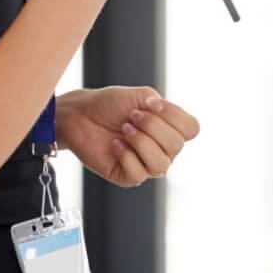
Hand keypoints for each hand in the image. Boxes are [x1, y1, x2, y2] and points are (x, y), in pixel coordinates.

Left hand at [56, 86, 199, 187]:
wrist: (81, 115)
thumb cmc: (110, 104)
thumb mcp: (140, 96)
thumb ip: (160, 105)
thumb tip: (164, 118)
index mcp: (169, 127)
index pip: (192, 129)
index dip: (174, 116)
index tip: (151, 104)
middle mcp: (162, 148)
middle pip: (177, 145)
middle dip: (152, 126)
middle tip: (131, 116)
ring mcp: (146, 164)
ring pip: (161, 164)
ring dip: (140, 142)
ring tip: (124, 130)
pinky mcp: (129, 177)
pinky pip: (139, 174)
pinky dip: (126, 155)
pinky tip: (115, 144)